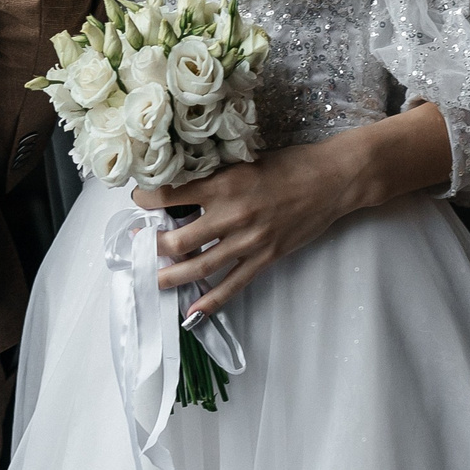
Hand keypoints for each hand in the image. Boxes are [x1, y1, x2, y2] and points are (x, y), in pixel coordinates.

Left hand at [134, 138, 361, 323]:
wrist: (331, 180)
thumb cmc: (290, 164)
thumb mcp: (245, 160)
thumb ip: (216, 175)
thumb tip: (184, 184)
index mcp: (223, 184)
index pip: (171, 195)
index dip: (147, 199)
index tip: (138, 199)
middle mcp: (232, 215)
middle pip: (178, 240)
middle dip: (152, 245)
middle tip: (139, 244)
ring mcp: (249, 241)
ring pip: (200, 266)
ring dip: (172, 276)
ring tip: (152, 279)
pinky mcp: (265, 258)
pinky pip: (233, 284)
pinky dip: (211, 299)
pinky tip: (192, 309)